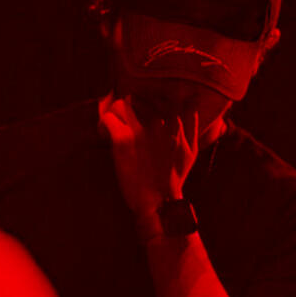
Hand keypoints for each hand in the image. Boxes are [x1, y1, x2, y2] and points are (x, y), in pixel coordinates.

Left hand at [98, 94, 198, 215]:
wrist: (158, 201)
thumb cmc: (174, 177)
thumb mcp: (191, 151)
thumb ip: (192, 124)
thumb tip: (193, 100)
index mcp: (173, 124)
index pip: (160, 95)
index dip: (149, 99)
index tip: (143, 108)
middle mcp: (157, 124)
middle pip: (138, 97)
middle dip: (128, 105)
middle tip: (124, 118)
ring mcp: (139, 132)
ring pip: (121, 104)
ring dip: (115, 112)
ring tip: (113, 124)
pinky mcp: (122, 141)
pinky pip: (108, 119)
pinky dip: (103, 124)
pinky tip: (104, 134)